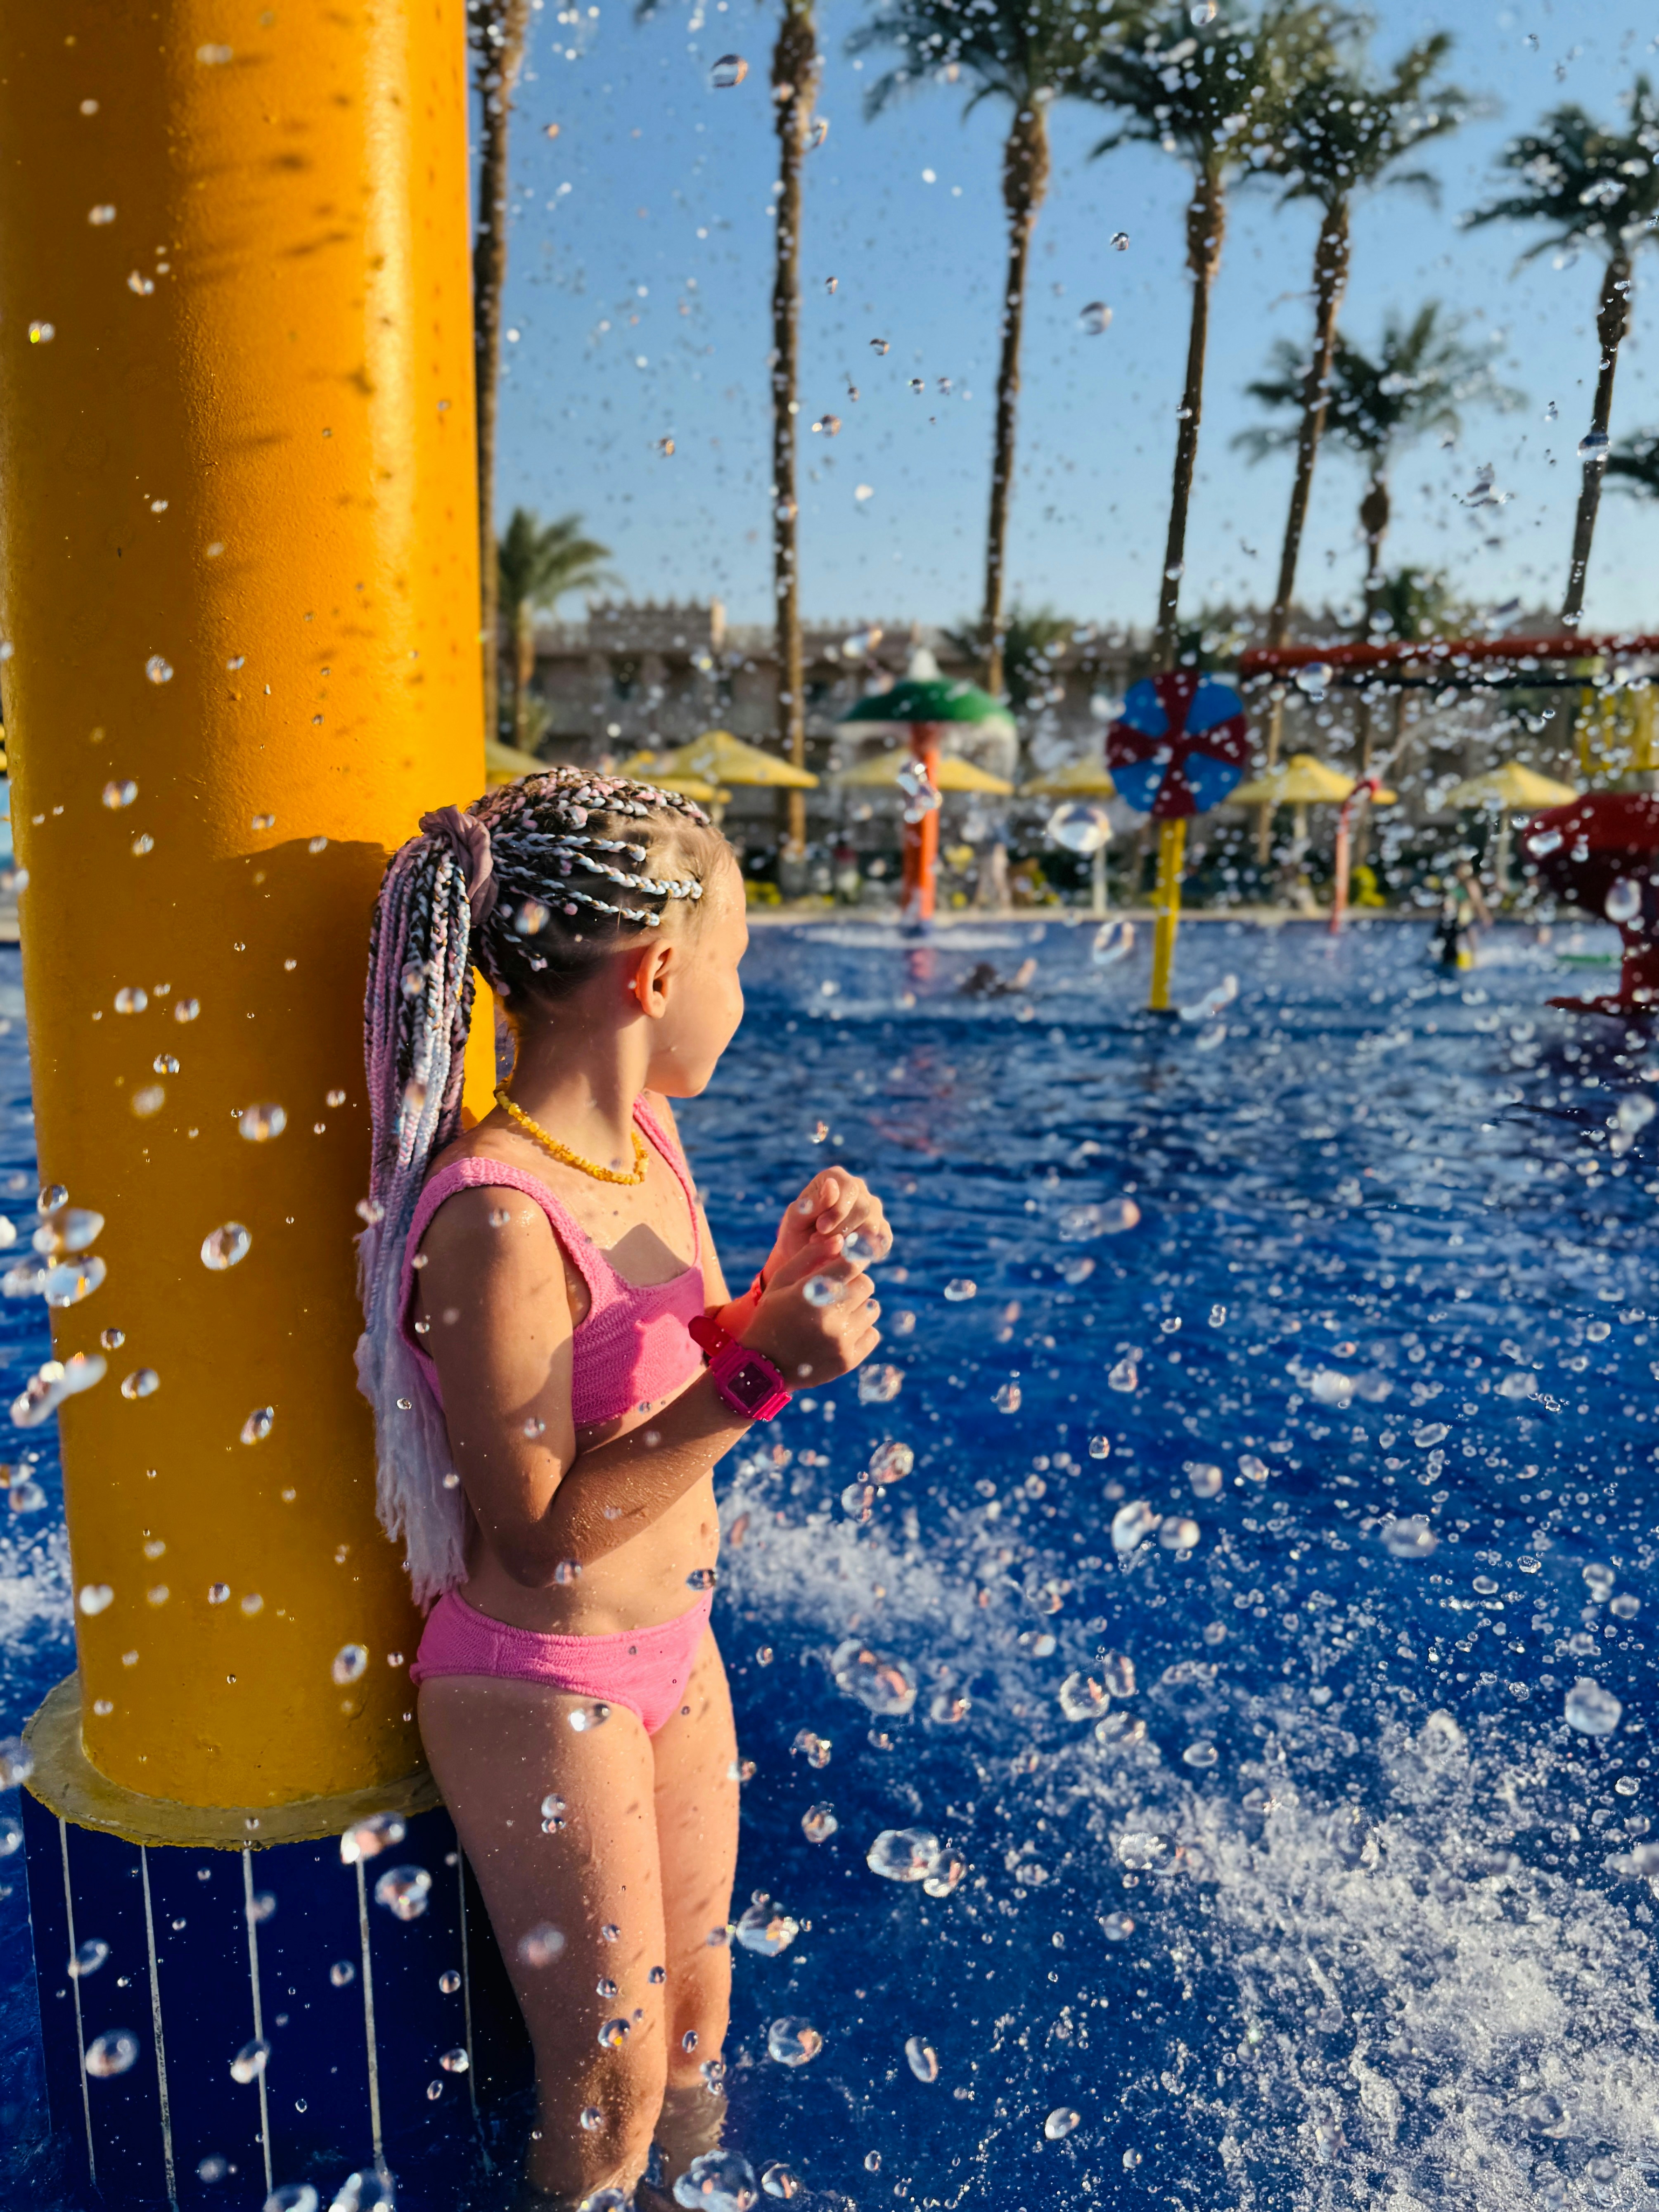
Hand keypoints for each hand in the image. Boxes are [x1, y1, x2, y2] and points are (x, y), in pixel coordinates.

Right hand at [739, 1240, 880, 1388]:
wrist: (761, 1367)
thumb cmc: (771, 1316)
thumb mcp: (781, 1281)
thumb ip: (810, 1256)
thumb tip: (840, 1240)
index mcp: (810, 1292)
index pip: (853, 1264)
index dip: (851, 1263)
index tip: (846, 1267)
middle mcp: (829, 1316)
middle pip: (866, 1285)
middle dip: (853, 1284)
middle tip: (837, 1292)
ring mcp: (840, 1341)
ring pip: (871, 1308)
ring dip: (859, 1307)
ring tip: (838, 1313)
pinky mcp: (847, 1360)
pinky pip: (872, 1334)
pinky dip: (861, 1330)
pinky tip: (841, 1332)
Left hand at [766, 1166, 892, 1280]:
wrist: (804, 1256)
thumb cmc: (797, 1233)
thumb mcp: (795, 1220)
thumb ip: (811, 1203)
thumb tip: (831, 1185)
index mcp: (836, 1178)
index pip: (849, 1188)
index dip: (837, 1210)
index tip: (821, 1228)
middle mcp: (858, 1189)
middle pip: (863, 1208)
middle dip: (841, 1229)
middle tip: (819, 1243)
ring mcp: (873, 1209)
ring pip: (873, 1225)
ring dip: (850, 1242)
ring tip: (827, 1250)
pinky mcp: (881, 1229)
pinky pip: (883, 1240)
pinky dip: (868, 1251)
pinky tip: (849, 1257)